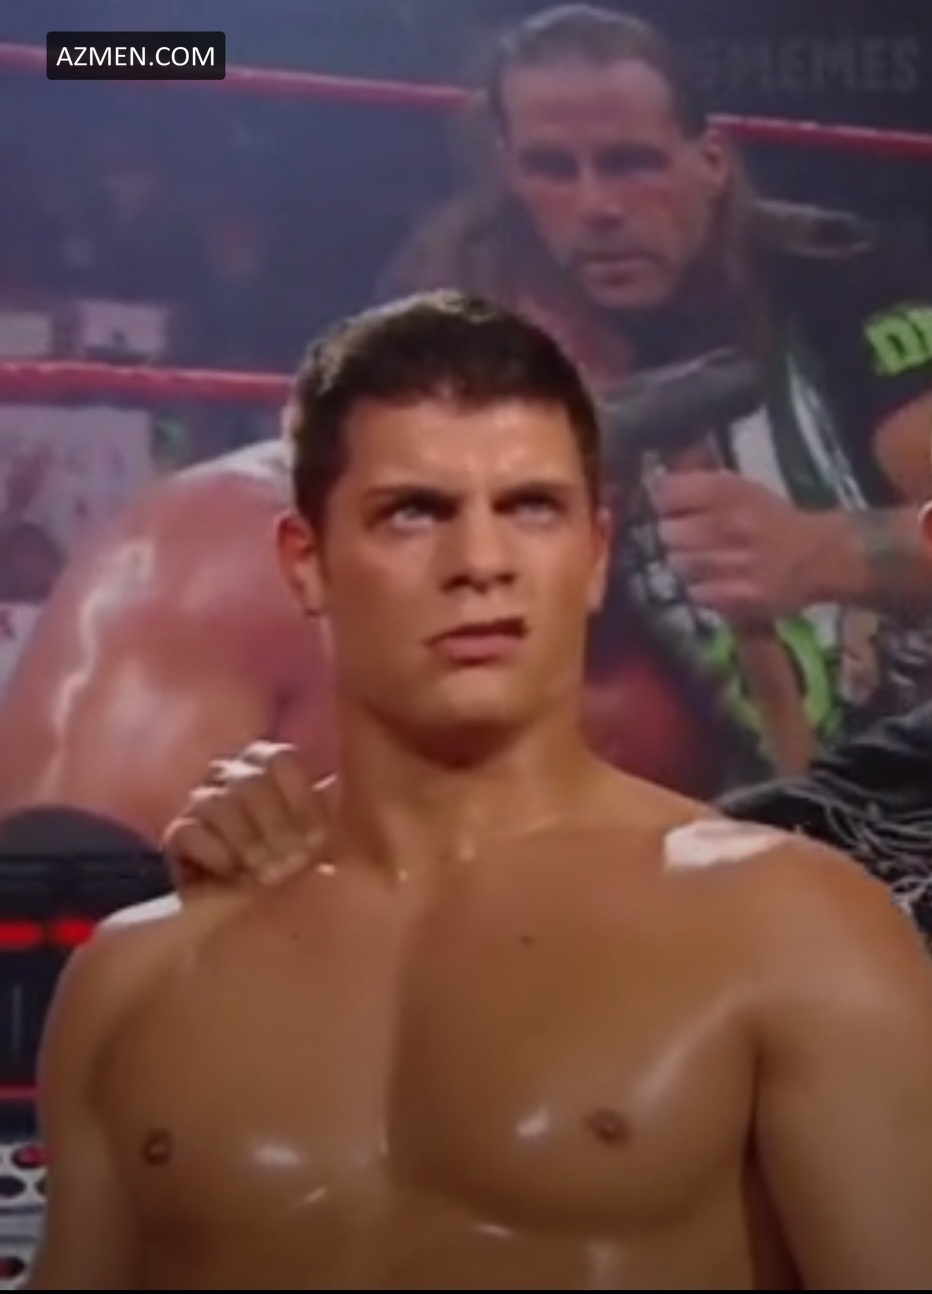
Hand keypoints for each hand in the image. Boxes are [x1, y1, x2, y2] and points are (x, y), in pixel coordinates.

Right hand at [163, 742, 333, 892]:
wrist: (260, 914)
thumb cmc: (300, 868)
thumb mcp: (330, 834)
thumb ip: (342, 801)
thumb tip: (348, 773)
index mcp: (269, 763)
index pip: (281, 759)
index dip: (302, 802)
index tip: (320, 842)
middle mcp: (232, 774)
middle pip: (250, 781)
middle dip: (278, 829)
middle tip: (295, 866)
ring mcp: (200, 802)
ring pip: (217, 803)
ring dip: (250, 844)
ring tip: (269, 876)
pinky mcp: (178, 836)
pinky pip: (188, 831)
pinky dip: (217, 854)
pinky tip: (235, 874)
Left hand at [653, 469, 823, 624]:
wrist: (825, 556)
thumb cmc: (778, 520)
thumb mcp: (744, 490)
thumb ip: (701, 484)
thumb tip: (660, 482)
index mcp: (729, 492)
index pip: (668, 492)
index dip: (665, 502)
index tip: (670, 507)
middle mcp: (729, 524)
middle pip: (668, 532)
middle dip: (675, 536)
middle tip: (691, 538)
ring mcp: (733, 563)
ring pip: (679, 564)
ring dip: (688, 564)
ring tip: (708, 561)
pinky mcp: (738, 596)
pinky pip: (695, 593)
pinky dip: (702, 589)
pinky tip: (718, 582)